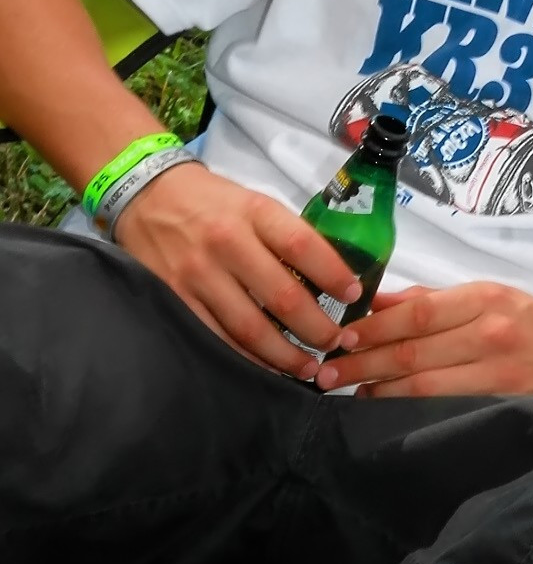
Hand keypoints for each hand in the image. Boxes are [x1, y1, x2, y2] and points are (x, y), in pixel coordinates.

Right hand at [112, 161, 362, 378]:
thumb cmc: (213, 202)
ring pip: (250, 327)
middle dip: (316, 328)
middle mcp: (227, 243)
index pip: (303, 246)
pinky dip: (247, 358)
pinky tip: (267, 368)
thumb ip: (286, 236)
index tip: (354, 295)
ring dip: (285, 354)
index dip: (333, 275)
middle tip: (337, 343)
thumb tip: (332, 276)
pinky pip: (218, 338)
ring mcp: (198, 274)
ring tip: (309, 367)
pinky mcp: (176, 298)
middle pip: (282, 296)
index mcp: (254, 212)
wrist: (148, 195)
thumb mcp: (255, 203)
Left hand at [313, 281, 532, 398]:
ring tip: (344, 394)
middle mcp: (490, 334)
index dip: (372, 328)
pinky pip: (449, 410)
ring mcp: (499, 376)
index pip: (416, 315)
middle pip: (412, 351)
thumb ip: (437, 301)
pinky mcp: (506, 406)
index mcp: (485, 299)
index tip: (337, 337)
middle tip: (321, 372)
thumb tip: (379, 303)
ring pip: (425, 387)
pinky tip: (385, 412)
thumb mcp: (494, 295)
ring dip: (378, 391)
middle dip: (361, 363)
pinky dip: (412, 412)